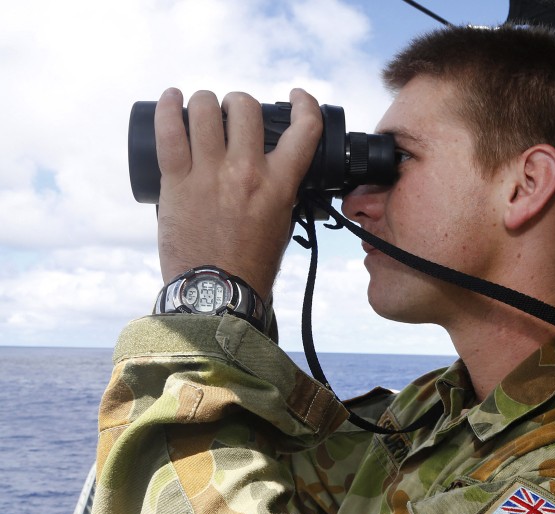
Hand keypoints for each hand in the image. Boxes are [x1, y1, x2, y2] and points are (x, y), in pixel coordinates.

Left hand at [154, 88, 322, 299]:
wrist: (217, 291)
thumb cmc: (251, 264)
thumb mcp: (282, 224)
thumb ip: (281, 192)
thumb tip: (277, 170)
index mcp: (279, 185)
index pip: (304, 130)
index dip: (304, 104)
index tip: (297, 97)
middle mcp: (246, 172)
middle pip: (245, 107)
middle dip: (239, 103)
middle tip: (233, 113)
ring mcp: (209, 174)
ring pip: (206, 109)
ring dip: (205, 101)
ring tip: (202, 108)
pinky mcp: (177, 182)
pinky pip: (169, 131)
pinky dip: (167, 107)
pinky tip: (170, 98)